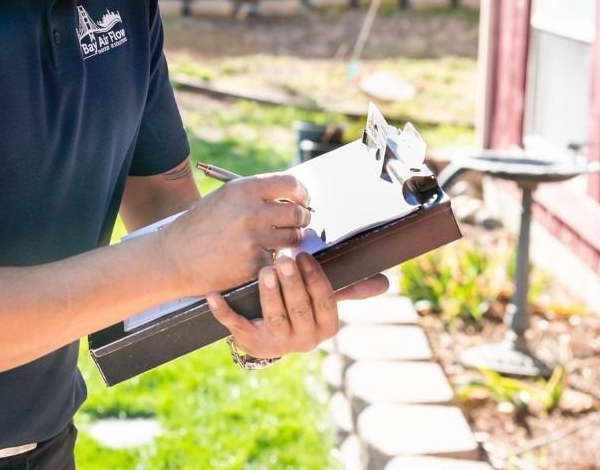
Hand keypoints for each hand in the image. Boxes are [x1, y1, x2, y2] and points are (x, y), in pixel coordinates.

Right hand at [157, 172, 312, 295]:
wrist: (173, 258)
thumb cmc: (199, 226)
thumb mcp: (224, 198)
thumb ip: (255, 195)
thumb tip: (293, 196)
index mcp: (242, 190)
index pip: (291, 185)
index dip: (302, 193)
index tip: (303, 200)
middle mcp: (251, 212)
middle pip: (297, 213)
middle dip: (301, 218)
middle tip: (297, 222)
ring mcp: (253, 240)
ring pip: (293, 238)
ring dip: (291, 239)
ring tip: (278, 239)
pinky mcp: (254, 265)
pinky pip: (278, 259)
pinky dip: (273, 258)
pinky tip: (258, 256)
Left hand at [206, 253, 389, 358]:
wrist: (268, 336)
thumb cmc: (300, 307)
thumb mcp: (322, 299)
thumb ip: (349, 288)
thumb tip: (385, 281)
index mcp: (325, 327)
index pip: (324, 302)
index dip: (315, 279)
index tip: (305, 256)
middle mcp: (304, 340)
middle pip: (299, 309)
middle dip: (292, 284)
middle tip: (284, 259)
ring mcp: (276, 343)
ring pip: (273, 317)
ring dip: (268, 294)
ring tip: (265, 270)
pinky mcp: (249, 342)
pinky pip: (235, 327)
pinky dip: (223, 311)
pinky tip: (214, 295)